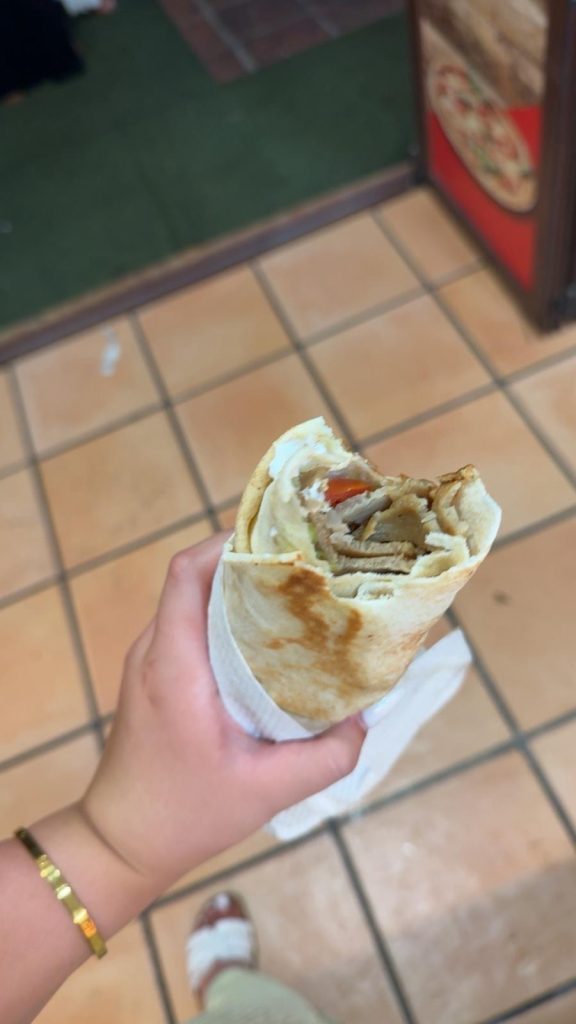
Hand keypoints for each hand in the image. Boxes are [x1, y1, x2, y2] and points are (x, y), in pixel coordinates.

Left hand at [81, 534, 365, 894]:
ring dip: (239, 589)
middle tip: (307, 567)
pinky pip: (191, 625)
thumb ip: (327, 756)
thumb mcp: (268, 791)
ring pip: (193, 599)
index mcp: (174, 665)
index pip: (187, 572)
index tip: (283, 542)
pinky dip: (226, 617)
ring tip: (296, 596)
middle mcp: (156, 650)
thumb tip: (367, 715)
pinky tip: (268, 639)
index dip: (230, 543)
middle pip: (195, 577)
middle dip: (249, 561)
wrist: (121, 842)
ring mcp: (150, 661)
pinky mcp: (155, 674)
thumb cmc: (185, 815)